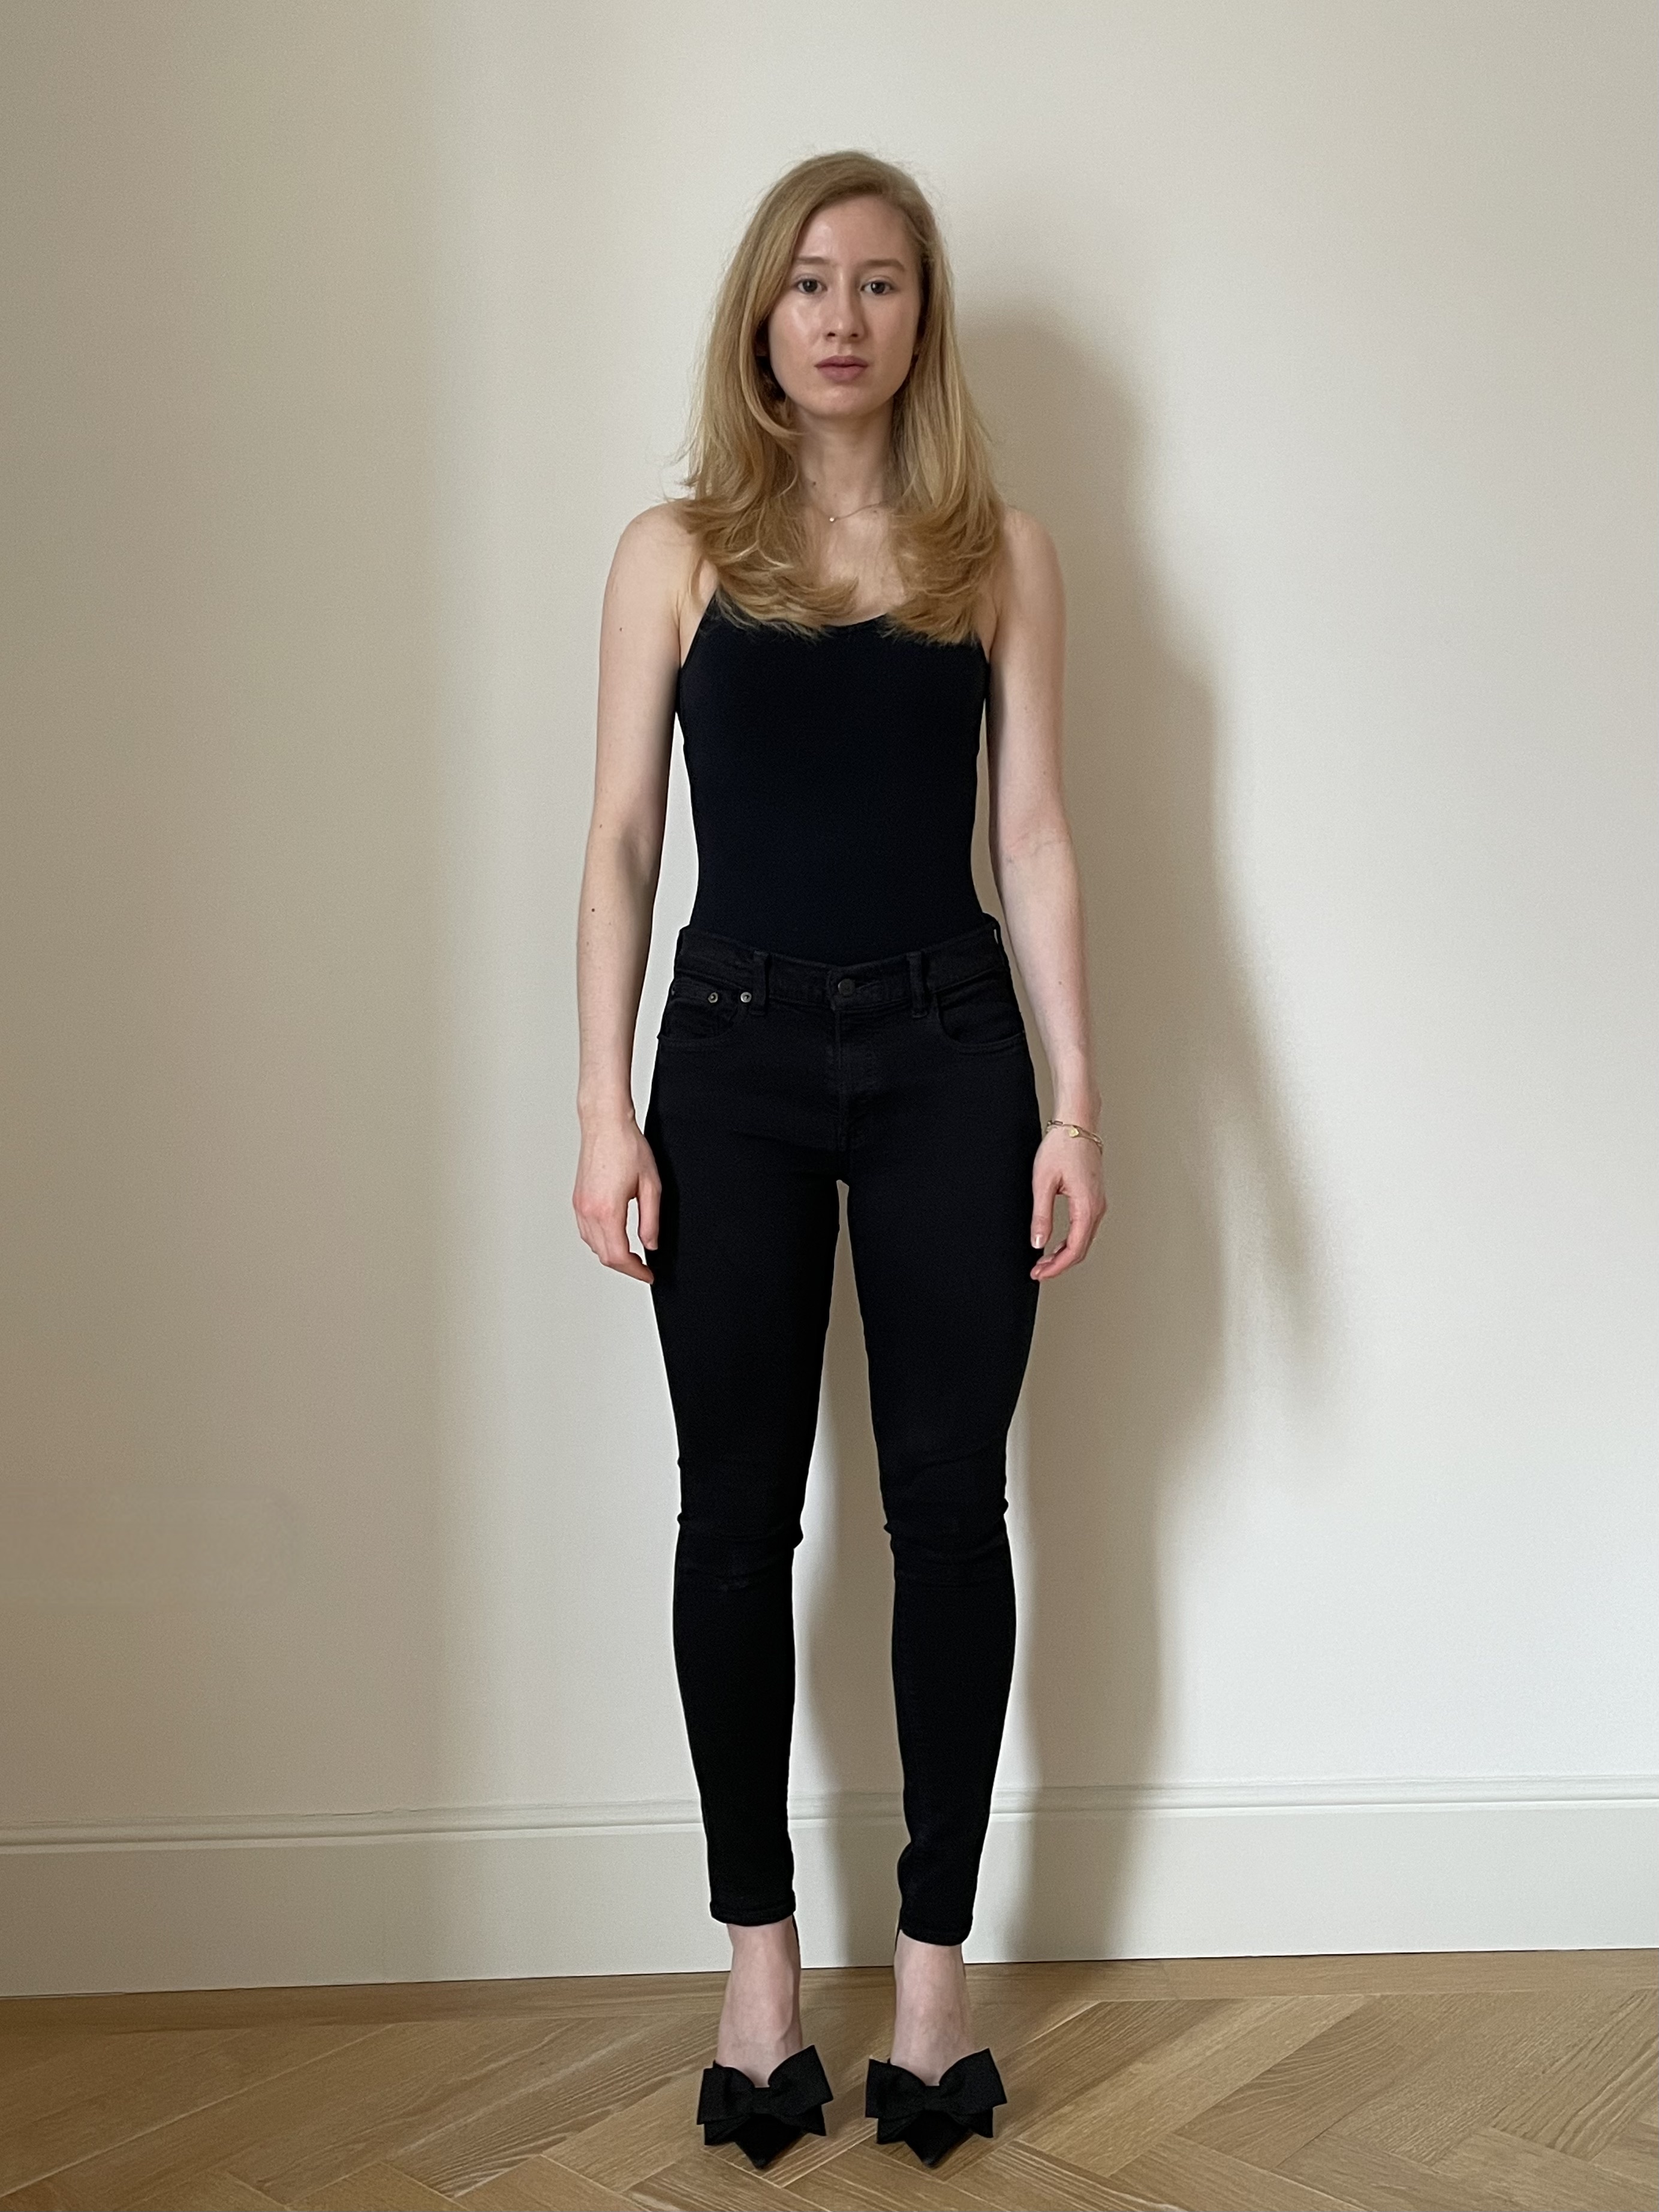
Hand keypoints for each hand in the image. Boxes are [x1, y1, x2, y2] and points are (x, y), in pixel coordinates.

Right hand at [573, 1112, 660, 1282]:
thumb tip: (650, 1244)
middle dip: (625, 1266)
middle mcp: (589, 1211)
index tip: (648, 1274)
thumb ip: (651, 1220)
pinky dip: (600, 1241)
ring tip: (632, 1255)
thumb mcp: (650, 1186)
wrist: (605, 1124)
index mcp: (607, 1210)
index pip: (619, 1256)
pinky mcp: (577, 1200)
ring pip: (593, 1245)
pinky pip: (586, 1231)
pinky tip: (615, 1237)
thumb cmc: (627, 1147)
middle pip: (604, 1255)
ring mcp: (580, 1206)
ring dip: (611, 1254)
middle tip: (643, 1268)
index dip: (635, 1271)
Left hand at [1030, 1126, 1106, 1279]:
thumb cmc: (1061, 1147)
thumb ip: (1041, 1216)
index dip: (1056, 1267)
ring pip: (1084, 1240)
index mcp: (1087, 1207)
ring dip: (1064, 1254)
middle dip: (1059, 1265)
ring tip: (1043, 1262)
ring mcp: (1098, 1203)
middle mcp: (1097, 1208)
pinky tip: (1056, 1244)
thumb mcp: (1043, 1182)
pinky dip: (1070, 1241)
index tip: (1038, 1274)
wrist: (1077, 1123)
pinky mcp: (1094, 1198)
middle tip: (1037, 1272)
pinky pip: (1085, 1228)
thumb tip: (1038, 1243)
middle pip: (1081, 1249)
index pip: (1074, 1250)